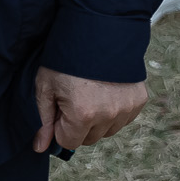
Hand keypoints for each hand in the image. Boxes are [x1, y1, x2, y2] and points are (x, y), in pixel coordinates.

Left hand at [32, 68, 148, 153]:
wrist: (96, 31)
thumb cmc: (65, 59)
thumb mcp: (46, 87)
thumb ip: (44, 121)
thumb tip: (40, 148)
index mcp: (83, 114)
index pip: (69, 142)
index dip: (60, 127)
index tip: (59, 109)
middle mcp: (108, 115)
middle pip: (89, 138)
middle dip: (78, 125)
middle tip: (73, 99)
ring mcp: (126, 108)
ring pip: (107, 131)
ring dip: (97, 120)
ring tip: (89, 93)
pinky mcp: (139, 100)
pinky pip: (123, 119)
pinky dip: (113, 111)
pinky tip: (105, 91)